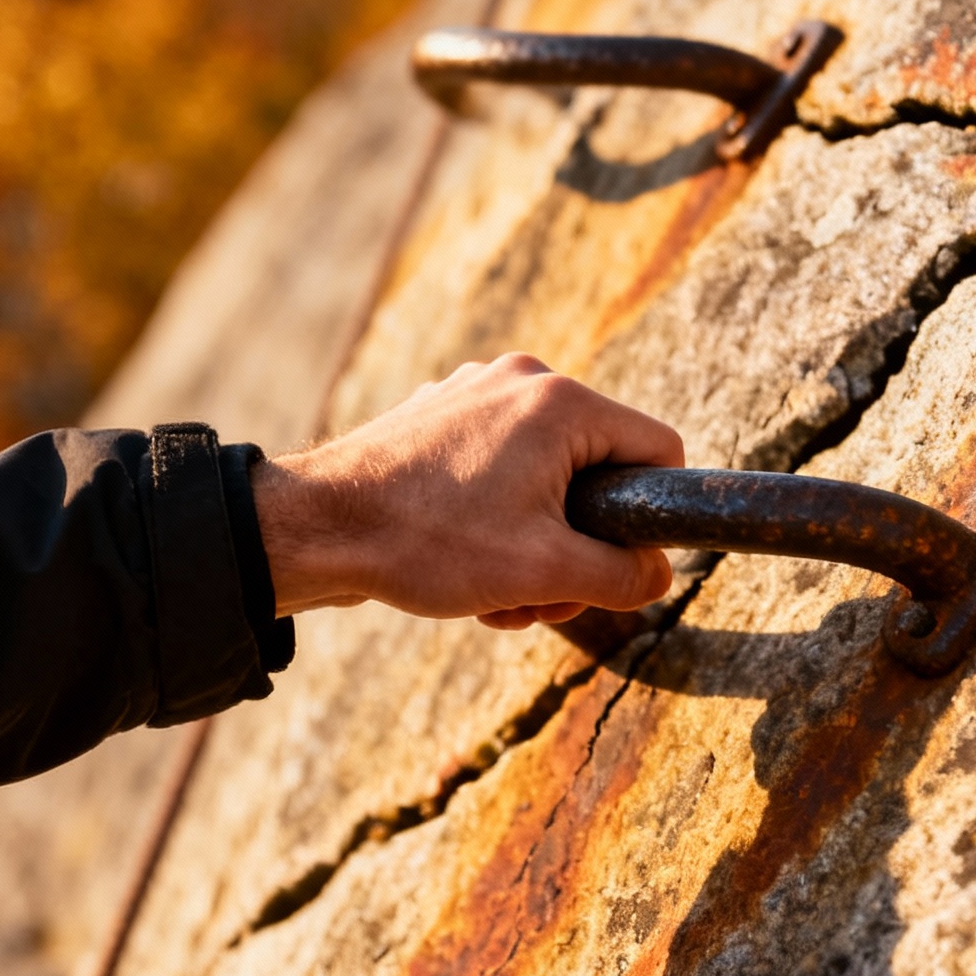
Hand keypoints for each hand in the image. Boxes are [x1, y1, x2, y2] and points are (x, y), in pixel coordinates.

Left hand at [250, 352, 683, 626]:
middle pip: (598, 472)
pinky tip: (454, 560)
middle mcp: (522, 381)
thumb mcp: (543, 573)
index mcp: (561, 403)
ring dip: (533, 546)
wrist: (314, 529)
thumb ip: (622, 576)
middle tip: (534, 593)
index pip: (658, 450)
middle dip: (575, 546)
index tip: (615, 565)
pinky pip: (498, 471)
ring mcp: (476, 394)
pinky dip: (493, 521)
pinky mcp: (440, 416)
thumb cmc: (427, 543)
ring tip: (488, 589)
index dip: (651, 517)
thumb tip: (660, 575)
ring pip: (546, 480)